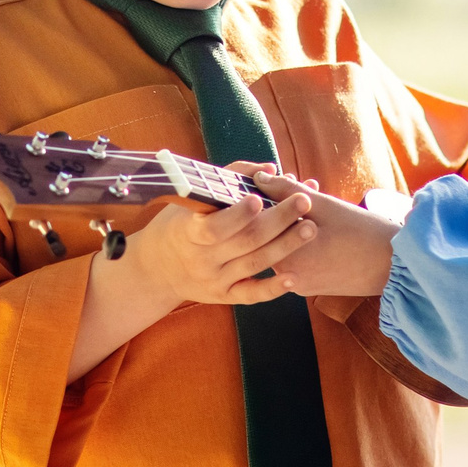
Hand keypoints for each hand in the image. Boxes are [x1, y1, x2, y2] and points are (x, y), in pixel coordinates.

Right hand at [65, 185, 317, 381]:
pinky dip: (273, 288)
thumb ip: (228, 180)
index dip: (238, 214)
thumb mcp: (190, 200)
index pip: (214, 227)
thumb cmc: (178, 225)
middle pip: (246, 242)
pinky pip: (251, 295)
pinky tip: (294, 277)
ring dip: (286, 247)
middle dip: (278, 221)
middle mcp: (202, 260)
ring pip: (255, 264)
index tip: (260, 198)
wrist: (157, 270)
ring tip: (310, 227)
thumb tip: (269, 169)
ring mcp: (214, 281)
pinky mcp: (224, 297)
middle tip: (303, 202)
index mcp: (189, 233)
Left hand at [231, 170, 397, 297]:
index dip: (268, 197)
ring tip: (312, 197)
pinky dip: (301, 239)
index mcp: (285, 256)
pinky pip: (297, 258)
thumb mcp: (324, 206)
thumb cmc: (363, 234)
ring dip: (292, 222)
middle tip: (297, 185)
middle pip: (272, 235)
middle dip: (280, 207)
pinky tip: (318, 220)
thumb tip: (258, 177)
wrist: (396, 266)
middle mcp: (285, 276)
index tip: (277, 181)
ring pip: (285, 245)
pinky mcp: (309, 287)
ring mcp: (297, 284)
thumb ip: (286, 191)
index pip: (260, 223)